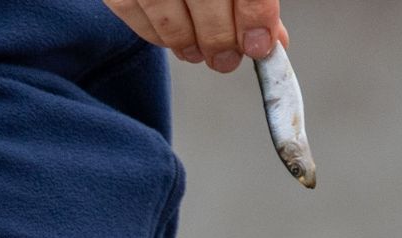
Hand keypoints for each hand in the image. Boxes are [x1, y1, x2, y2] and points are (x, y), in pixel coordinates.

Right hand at [103, 0, 289, 72]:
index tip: (259, 45)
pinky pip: (134, 14)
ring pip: (168, 15)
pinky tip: (174, 35)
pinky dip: (157, 35)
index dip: (254, 17)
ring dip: (187, 42)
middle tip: (226, 58)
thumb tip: (268, 38)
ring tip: (199, 51)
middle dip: (219, 38)